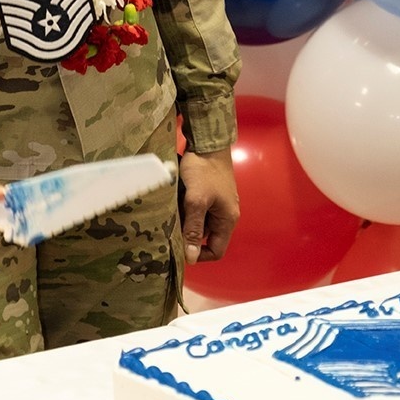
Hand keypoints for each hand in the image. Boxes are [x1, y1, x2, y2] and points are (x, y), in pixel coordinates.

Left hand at [178, 148, 239, 264]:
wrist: (207, 142)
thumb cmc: (203, 170)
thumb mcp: (196, 201)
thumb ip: (194, 229)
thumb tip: (191, 258)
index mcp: (227, 219)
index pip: (217, 251)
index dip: (199, 254)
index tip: (180, 247)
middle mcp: (225, 214)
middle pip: (205, 236)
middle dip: (188, 233)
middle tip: (171, 226)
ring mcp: (217, 203)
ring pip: (198, 222)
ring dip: (185, 219)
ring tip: (173, 209)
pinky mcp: (209, 193)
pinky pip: (196, 209)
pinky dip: (185, 207)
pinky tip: (176, 198)